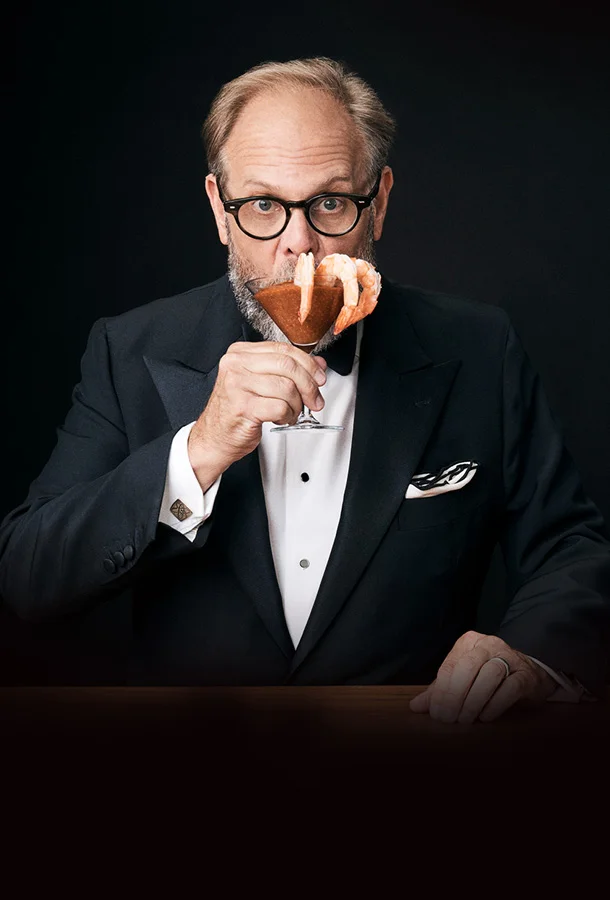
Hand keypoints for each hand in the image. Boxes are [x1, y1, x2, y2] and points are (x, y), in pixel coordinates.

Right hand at [187, 341, 327, 489]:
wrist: (214, 437)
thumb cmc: (236, 410)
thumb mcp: (261, 382)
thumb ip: (287, 370)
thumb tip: (317, 364)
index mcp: (240, 353)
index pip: (283, 349)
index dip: (308, 363)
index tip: (319, 377)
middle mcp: (236, 365)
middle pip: (288, 366)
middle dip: (309, 385)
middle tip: (315, 400)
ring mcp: (238, 385)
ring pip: (287, 388)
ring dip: (297, 405)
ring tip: (292, 412)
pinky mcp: (243, 407)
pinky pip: (280, 407)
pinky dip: (288, 416)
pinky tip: (282, 418)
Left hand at [409, 630, 556, 722]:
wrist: (528, 674)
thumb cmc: (488, 677)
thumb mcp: (462, 680)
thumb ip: (440, 691)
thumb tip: (415, 706)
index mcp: (468, 642)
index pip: (450, 665)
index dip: (441, 692)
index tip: (436, 714)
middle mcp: (489, 644)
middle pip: (468, 667)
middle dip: (455, 695)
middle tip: (449, 719)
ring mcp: (511, 657)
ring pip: (490, 674)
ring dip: (474, 700)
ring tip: (465, 720)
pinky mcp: (526, 674)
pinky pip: (511, 686)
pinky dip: (495, 704)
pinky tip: (485, 717)